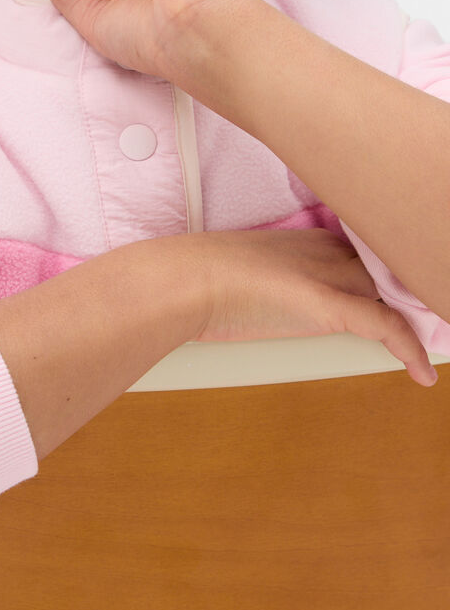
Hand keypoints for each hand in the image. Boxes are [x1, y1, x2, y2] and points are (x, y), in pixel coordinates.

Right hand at [192, 226, 438, 387]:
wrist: (185, 280)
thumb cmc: (195, 277)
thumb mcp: (236, 271)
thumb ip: (261, 281)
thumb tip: (259, 299)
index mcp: (307, 237)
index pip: (363, 255)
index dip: (385, 277)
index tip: (398, 294)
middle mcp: (326, 249)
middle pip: (385, 271)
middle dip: (407, 293)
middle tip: (429, 314)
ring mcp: (330, 274)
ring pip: (393, 293)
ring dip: (415, 317)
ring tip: (433, 337)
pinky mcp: (330, 304)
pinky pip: (386, 326)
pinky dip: (409, 349)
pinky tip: (422, 372)